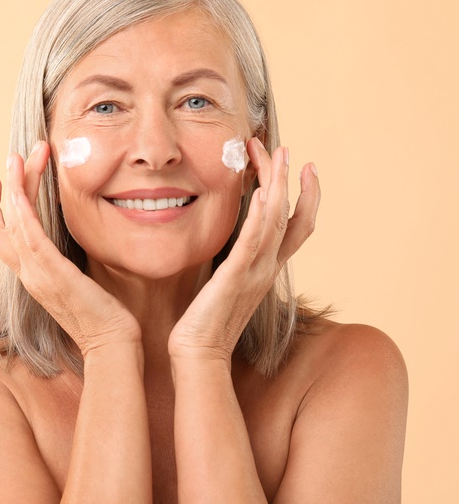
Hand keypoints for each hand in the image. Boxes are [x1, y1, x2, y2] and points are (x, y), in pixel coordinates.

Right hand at [0, 141, 141, 356]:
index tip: (2, 180)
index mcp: (33, 276)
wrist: (112, 344)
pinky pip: (28, 235)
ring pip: (12, 222)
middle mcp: (28, 274)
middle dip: (2, 190)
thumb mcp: (81, 282)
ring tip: (17, 157)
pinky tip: (19, 186)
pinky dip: (21, 208)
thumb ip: (70, 261)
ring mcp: (36, 275)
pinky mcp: (52, 273)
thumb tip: (77, 237)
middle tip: (11, 158)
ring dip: (13, 186)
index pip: (1, 237)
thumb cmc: (105, 316)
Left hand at [168, 139, 320, 360]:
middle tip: (284, 148)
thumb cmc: (204, 322)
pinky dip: (260, 218)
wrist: (198, 355)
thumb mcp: (224, 284)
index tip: (303, 166)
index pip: (296, 226)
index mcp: (266, 269)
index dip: (305, 196)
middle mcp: (266, 268)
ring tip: (277, 155)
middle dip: (289, 179)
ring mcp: (254, 273)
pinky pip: (252, 243)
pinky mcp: (234, 278)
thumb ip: (232, 261)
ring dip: (278, 185)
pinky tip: (262, 194)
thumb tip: (228, 240)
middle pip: (291, 216)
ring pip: (276, 222)